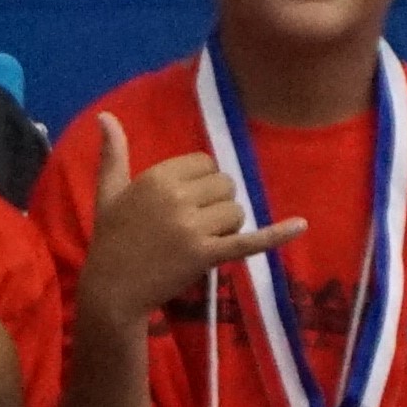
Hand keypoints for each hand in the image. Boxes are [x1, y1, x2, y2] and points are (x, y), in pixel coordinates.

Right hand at [73, 117, 301, 330]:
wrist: (112, 291)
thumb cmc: (110, 240)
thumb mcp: (108, 193)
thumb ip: (113, 154)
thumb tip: (106, 116)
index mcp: (157, 177)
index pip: (205, 163)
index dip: (201, 182)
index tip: (182, 202)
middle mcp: (177, 198)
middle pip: (225, 185)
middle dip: (216, 203)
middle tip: (191, 225)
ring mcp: (193, 228)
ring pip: (236, 211)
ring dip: (226, 225)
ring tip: (199, 241)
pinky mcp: (206, 255)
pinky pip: (248, 240)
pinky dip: (275, 235)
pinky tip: (301, 225)